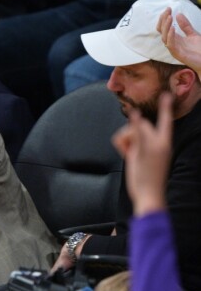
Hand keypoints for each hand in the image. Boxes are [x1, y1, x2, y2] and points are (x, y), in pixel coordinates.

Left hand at [113, 92, 172, 214]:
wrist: (151, 195)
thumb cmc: (148, 181)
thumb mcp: (145, 160)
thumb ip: (138, 146)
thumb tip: (128, 137)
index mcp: (165, 145)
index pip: (166, 122)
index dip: (165, 108)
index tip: (166, 95)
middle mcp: (160, 142)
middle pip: (142, 124)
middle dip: (131, 133)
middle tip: (128, 150)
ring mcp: (151, 145)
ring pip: (133, 129)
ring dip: (124, 139)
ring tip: (126, 153)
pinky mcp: (141, 150)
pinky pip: (129, 134)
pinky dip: (123, 138)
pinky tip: (125, 151)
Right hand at [157, 8, 200, 74]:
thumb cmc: (199, 50)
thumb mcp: (193, 34)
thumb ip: (185, 25)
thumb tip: (178, 14)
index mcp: (175, 39)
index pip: (164, 28)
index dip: (164, 19)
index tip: (168, 8)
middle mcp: (172, 44)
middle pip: (162, 32)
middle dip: (163, 21)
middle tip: (167, 10)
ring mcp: (174, 49)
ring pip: (164, 38)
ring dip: (166, 27)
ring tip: (169, 17)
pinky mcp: (177, 54)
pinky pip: (170, 45)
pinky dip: (170, 36)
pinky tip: (173, 28)